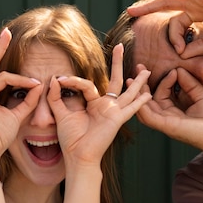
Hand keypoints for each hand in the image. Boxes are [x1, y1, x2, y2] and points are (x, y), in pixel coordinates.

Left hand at [51, 44, 151, 167]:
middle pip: (114, 81)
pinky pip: (130, 108)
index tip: (59, 78)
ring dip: (136, 81)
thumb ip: (56, 97)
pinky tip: (148, 94)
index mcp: (93, 104)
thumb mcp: (60, 113)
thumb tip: (54, 79)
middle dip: (117, 63)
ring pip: (127, 92)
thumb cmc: (70, 139)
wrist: (77, 155)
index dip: (72, 80)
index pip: (87, 84)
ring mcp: (113, 112)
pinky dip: (139, 101)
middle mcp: (105, 106)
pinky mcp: (117, 119)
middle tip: (119, 46)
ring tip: (146, 70)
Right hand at [136, 64, 202, 154]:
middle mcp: (166, 119)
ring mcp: (165, 123)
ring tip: (132, 79)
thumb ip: (190, 84)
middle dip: (141, 85)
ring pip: (144, 108)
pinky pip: (149, 116)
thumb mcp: (202, 96)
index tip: (174, 71)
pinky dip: (142, 105)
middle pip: (148, 101)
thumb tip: (179, 70)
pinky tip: (140, 92)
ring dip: (137, 93)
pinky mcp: (167, 126)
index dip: (165, 81)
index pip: (161, 95)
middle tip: (137, 68)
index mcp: (174, 113)